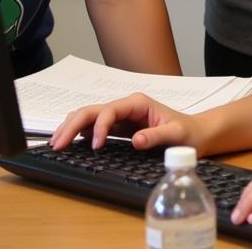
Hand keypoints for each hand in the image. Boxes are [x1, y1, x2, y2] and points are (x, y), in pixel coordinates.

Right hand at [49, 93, 195, 151]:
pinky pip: (93, 126)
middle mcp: (126, 106)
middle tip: (57, 145)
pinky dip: (78, 132)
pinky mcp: (119, 127)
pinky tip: (68, 142)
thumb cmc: (188, 133)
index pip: (109, 111)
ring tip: (55, 143)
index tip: (95, 147)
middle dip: (73, 125)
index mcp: (138, 103)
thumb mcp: (177, 135)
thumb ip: (157, 136)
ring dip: (71, 127)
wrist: (196, 133)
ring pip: (88, 116)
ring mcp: (121, 116)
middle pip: (92, 110)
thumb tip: (136, 141)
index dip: (99, 127)